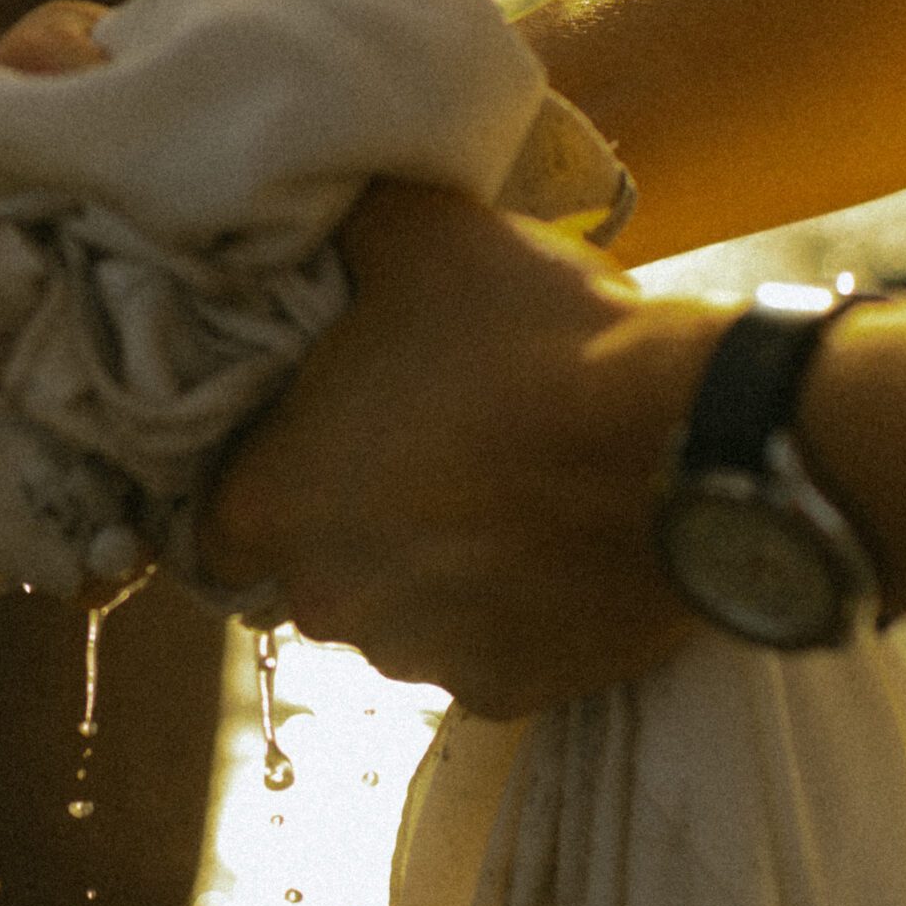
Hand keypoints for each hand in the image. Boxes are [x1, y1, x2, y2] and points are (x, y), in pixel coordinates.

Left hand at [200, 180, 735, 718]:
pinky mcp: (503, 692)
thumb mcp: (420, 236)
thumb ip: (343, 234)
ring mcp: (416, 658)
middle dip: (355, 521)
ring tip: (504, 496)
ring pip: (399, 615)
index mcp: (268, 505)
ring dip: (431, 570)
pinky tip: (553, 548)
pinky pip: (485, 650)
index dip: (269, 473)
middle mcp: (323, 601)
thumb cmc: (531, 337)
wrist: (686, 441)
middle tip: (429, 452)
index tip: (322, 438)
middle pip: (313, 568)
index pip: (218, 516)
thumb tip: (315, 213)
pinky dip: (509, 612)